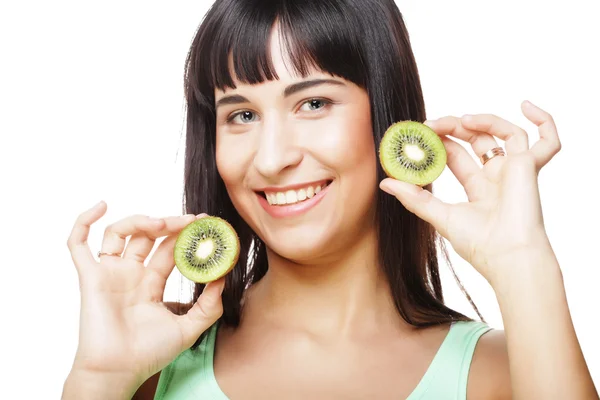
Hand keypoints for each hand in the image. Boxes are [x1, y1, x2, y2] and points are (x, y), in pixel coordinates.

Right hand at [66, 203, 224, 390]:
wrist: (119, 371)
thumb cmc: (148, 353)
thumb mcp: (189, 328)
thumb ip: (209, 305)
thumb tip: (222, 277)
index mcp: (150, 283)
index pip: (169, 249)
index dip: (186, 235)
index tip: (206, 224)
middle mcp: (130, 274)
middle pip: (148, 236)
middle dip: (170, 224)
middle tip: (192, 220)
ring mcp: (110, 273)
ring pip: (119, 232)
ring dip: (140, 221)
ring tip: (161, 222)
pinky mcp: (90, 277)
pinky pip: (78, 244)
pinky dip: (84, 222)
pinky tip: (101, 206)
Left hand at [380, 100, 560, 285]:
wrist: (506, 256)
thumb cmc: (478, 243)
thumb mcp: (438, 215)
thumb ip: (413, 197)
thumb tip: (385, 183)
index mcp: (479, 188)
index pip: (456, 155)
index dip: (438, 142)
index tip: (418, 134)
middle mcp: (498, 177)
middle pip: (477, 139)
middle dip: (453, 127)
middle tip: (430, 124)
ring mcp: (516, 170)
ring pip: (504, 132)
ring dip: (482, 120)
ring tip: (459, 121)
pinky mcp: (530, 167)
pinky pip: (548, 140)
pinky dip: (544, 121)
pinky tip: (526, 106)